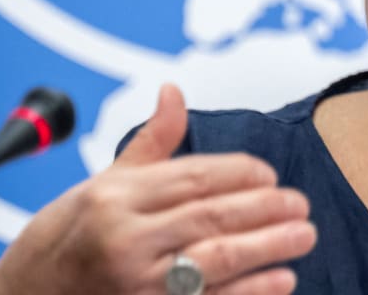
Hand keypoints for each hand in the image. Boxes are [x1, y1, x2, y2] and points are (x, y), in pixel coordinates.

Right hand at [0, 84, 315, 293]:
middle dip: (266, 208)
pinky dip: (251, 291)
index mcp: (117, 196)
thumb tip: (173, 91)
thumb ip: (151, 140)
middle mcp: (126, 237)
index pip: (195, 176)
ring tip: (302, 235)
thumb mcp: (103, 182)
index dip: (241, 173)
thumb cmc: (65, 238)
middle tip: (300, 203)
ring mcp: (137, 282)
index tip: (270, 174)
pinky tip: (281, 280)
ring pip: (218, 258)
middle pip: (213, 215)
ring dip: (268, 246)